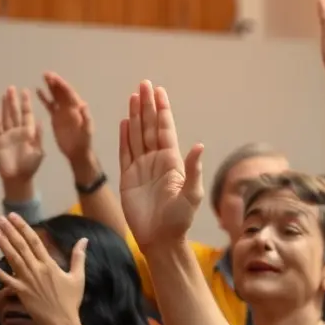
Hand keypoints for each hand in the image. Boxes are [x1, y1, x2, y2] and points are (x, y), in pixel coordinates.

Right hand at [0, 87, 43, 181]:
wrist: (18, 178)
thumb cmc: (30, 166)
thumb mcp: (38, 151)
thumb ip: (39, 137)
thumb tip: (41, 121)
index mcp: (29, 132)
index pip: (27, 114)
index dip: (26, 103)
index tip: (26, 91)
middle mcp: (18, 131)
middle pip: (15, 112)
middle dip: (14, 100)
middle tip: (11, 87)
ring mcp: (8, 135)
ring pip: (6, 117)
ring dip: (5, 106)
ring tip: (3, 94)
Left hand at [0, 215, 86, 324]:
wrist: (61, 321)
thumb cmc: (71, 300)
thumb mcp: (78, 277)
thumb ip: (78, 257)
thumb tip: (84, 240)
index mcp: (50, 264)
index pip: (34, 241)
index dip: (23, 228)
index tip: (14, 217)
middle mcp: (36, 269)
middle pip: (21, 246)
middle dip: (10, 231)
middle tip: (0, 218)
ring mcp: (26, 280)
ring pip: (12, 258)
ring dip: (2, 244)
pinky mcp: (20, 291)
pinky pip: (4, 279)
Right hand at [37, 72, 93, 165]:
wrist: (77, 151)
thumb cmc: (84, 141)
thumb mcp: (87, 130)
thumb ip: (86, 118)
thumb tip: (84, 105)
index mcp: (78, 108)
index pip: (69, 93)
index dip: (62, 85)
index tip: (54, 77)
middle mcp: (70, 107)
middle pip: (62, 92)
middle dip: (55, 82)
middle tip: (46, 73)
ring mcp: (62, 111)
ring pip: (55, 96)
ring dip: (50, 87)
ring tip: (43, 77)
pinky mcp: (56, 117)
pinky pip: (49, 105)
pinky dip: (44, 98)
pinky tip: (38, 90)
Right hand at [119, 82, 204, 249]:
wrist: (160, 239)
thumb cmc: (179, 220)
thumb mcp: (191, 195)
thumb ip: (193, 169)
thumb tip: (199, 145)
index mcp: (172, 161)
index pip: (165, 129)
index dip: (162, 110)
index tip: (159, 91)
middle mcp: (157, 161)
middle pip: (150, 127)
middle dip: (148, 105)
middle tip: (144, 84)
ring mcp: (141, 168)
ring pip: (137, 135)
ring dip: (136, 116)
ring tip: (134, 96)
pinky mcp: (128, 177)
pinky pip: (125, 152)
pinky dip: (125, 136)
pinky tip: (125, 122)